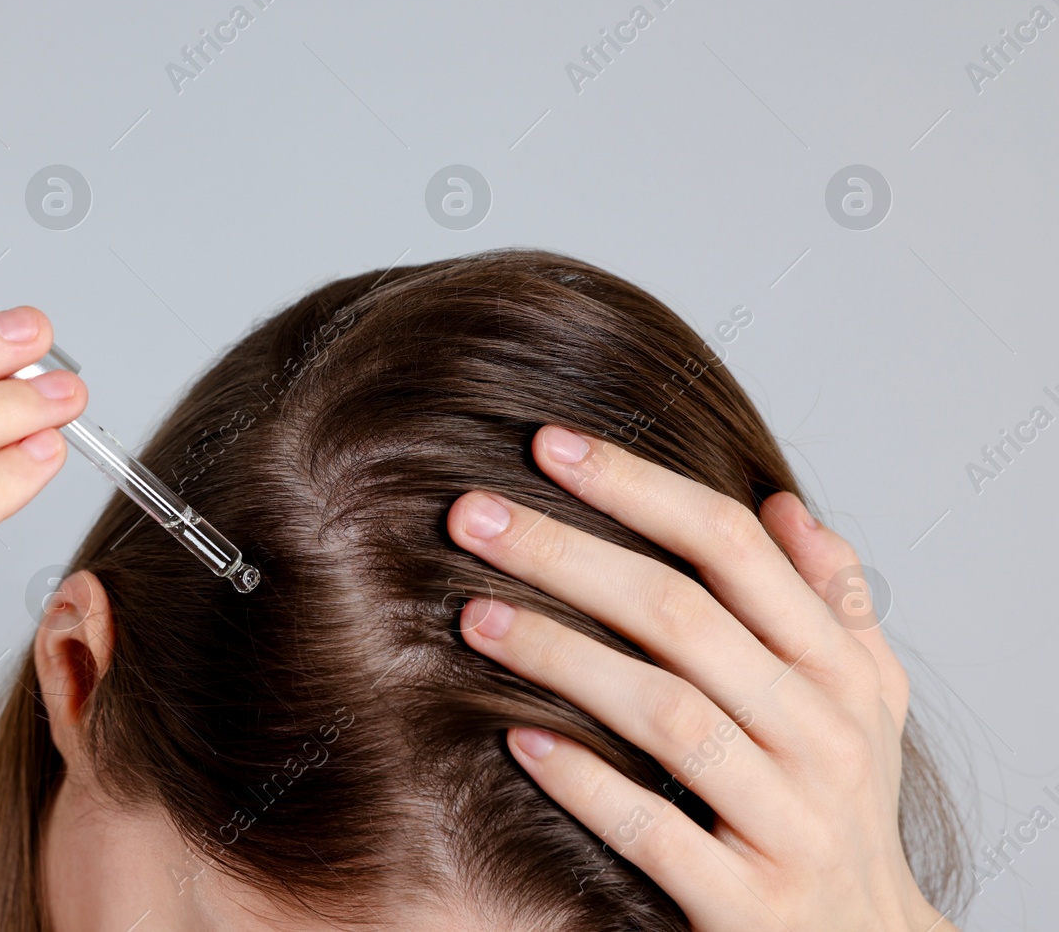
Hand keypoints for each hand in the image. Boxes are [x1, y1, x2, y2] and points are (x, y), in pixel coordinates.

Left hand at [448, 426, 956, 931]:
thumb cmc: (837, 803)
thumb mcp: (862, 700)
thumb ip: (831, 600)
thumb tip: (782, 503)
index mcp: (839, 670)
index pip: (732, 548)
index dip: (637, 487)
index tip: (545, 446)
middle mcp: (824, 736)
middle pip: (681, 616)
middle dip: (567, 555)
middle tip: (470, 517)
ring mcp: (791, 822)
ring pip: (667, 714)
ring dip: (559, 656)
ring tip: (472, 617)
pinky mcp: (748, 904)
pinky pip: (655, 831)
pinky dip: (585, 782)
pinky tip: (516, 739)